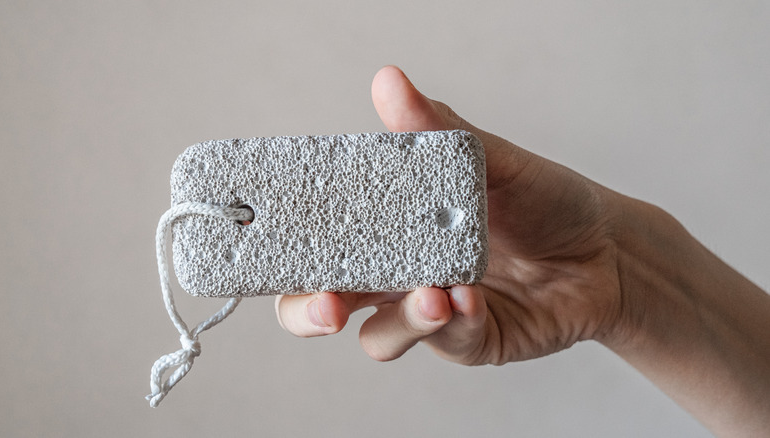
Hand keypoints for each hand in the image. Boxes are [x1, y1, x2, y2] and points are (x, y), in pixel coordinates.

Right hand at [275, 65, 625, 363]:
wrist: (607, 248)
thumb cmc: (542, 199)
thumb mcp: (488, 159)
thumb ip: (436, 130)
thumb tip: (390, 81)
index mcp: (387, 227)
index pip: (320, 240)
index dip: (289, 245)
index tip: (270, 236)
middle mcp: (397, 273)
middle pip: (324, 302)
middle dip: (310, 310)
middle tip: (326, 305)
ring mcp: (429, 311)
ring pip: (378, 336)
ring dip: (399, 319)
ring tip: (435, 294)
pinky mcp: (468, 341)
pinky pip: (444, 341)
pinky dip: (453, 322)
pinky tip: (472, 298)